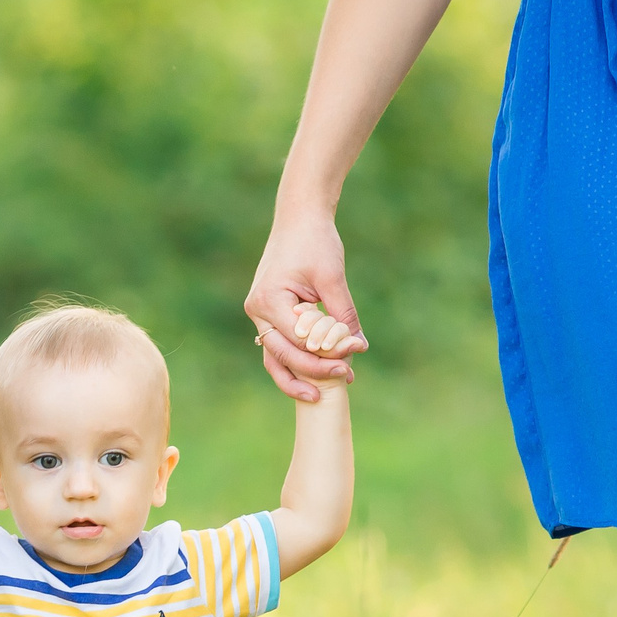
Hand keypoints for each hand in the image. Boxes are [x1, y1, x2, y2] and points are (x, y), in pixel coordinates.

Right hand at [244, 207, 365, 402]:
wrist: (299, 219)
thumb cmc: (315, 242)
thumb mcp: (333, 278)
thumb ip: (342, 315)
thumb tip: (358, 347)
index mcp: (269, 301)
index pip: (299, 342)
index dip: (326, 355)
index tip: (353, 359)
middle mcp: (258, 311)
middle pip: (284, 356)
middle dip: (314, 371)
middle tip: (346, 378)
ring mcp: (260, 315)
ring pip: (275, 358)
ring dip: (297, 377)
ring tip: (319, 397)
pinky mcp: (269, 314)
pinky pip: (280, 346)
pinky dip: (296, 361)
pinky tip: (316, 375)